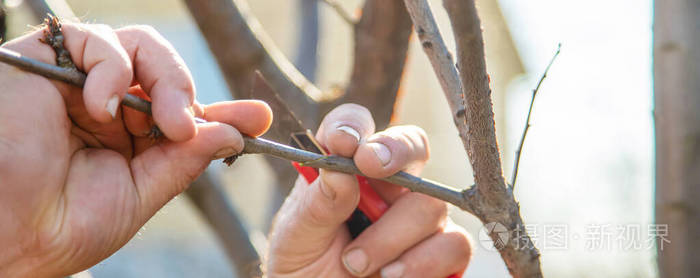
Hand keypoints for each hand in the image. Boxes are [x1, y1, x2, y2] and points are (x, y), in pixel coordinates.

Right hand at [0, 23, 271, 275]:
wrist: (3, 235)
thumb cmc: (60, 225)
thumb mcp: (140, 194)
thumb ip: (184, 159)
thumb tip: (233, 134)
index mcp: (127, 139)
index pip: (183, 113)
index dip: (222, 113)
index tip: (258, 117)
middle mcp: (106, 107)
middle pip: (166, 74)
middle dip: (188, 94)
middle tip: (187, 126)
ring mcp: (79, 83)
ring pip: (140, 48)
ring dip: (164, 79)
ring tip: (161, 121)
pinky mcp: (46, 61)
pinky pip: (97, 40)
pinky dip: (112, 69)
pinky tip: (103, 108)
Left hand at [267, 104, 470, 276]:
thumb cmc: (303, 269)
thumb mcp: (296, 236)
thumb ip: (316, 204)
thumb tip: (340, 171)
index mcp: (346, 171)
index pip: (355, 126)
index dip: (353, 125)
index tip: (341, 143)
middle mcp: (387, 186)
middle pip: (412, 145)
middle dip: (395, 150)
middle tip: (370, 164)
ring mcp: (418, 218)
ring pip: (430, 203)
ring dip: (389, 236)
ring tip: (354, 264)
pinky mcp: (442, 253)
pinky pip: (453, 243)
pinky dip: (421, 262)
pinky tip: (390, 275)